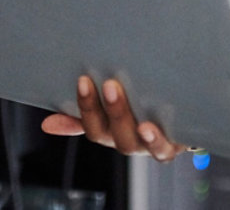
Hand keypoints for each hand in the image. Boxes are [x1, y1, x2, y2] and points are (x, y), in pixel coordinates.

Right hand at [40, 76, 187, 162]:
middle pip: (112, 133)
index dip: (86, 106)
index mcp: (110, 131)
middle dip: (110, 109)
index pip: (92, 125)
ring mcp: (148, 145)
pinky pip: (162, 149)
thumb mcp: (109, 113)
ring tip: (129, 104)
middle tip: (109, 84)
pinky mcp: (172, 145)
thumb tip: (47, 124)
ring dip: (129, 123)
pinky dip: (155, 140)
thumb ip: (82, 117)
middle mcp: (127, 140)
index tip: (83, 80)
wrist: (181, 124)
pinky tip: (149, 127)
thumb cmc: (139, 111)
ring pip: (134, 141)